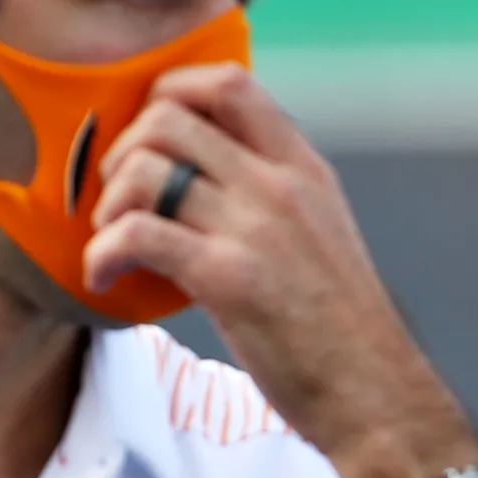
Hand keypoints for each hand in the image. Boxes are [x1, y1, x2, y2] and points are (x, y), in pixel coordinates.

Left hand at [84, 65, 477, 477]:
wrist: (374, 394)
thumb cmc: (342, 329)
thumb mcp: (322, 233)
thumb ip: (274, 194)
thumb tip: (209, 175)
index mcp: (304, 168)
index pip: (228, 83)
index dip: (170, 92)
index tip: (150, 137)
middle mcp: (279, 184)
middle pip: (170, 116)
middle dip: (124, 150)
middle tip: (121, 198)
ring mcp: (254, 228)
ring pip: (145, 168)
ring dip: (108, 203)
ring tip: (111, 240)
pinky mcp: (227, 278)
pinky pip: (136, 233)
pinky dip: (102, 253)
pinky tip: (106, 279)